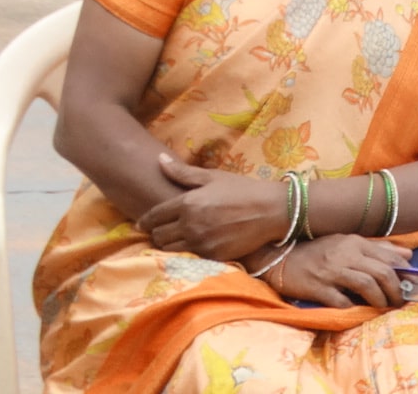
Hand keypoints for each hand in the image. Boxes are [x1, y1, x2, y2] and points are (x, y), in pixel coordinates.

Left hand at [137, 153, 287, 259]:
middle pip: (158, 236)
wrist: (273, 210)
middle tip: (165, 230)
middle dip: (158, 233)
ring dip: (170, 245)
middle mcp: (190, 224)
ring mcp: (200, 242)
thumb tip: (159, 160)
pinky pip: (187, 259)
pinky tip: (194, 246)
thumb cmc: (243, 190)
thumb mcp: (214, 177)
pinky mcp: (212, 256)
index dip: (145, 221)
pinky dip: (186, 254)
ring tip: (178, 239)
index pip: (153, 216)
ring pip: (169, 250)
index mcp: (187, 203)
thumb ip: (183, 172)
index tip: (143, 224)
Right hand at [275, 235, 411, 308]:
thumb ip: (378, 248)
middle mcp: (346, 254)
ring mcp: (331, 271)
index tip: (413, 286)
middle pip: (382, 272)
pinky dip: (352, 307)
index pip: (390, 257)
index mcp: (356, 243)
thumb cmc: (317, 251)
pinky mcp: (316, 287)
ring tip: (384, 307)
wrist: (279, 256)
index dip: (406, 273)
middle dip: (396, 290)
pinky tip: (356, 311)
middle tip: (400, 302)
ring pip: (366, 284)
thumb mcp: (348, 243)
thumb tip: (408, 255)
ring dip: (380, 299)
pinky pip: (340, 300)